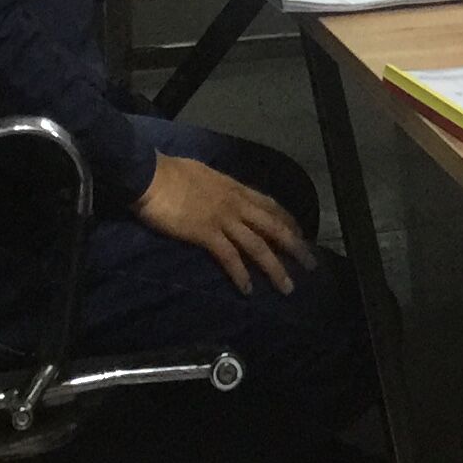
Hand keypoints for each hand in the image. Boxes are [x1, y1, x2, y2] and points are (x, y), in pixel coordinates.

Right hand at [134, 151, 313, 295]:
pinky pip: (229, 257)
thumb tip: (219, 193)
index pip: (270, 204)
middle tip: (311, 263)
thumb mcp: (204, 174)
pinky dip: (241, 274)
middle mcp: (235, 202)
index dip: (288, 220)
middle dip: (295, 245)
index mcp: (235, 187)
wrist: (150, 174)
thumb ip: (217, 187)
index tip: (300, 234)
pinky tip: (248, 289)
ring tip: (287, 287)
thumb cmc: (171, 172)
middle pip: (273, 226)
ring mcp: (223, 217)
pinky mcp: (206, 232)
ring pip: (258, 245)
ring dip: (275, 267)